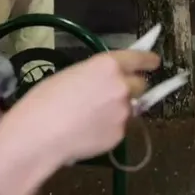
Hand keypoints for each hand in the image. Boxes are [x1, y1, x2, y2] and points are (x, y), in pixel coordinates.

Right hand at [4, 49, 159, 164]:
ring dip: (120, 108)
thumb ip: (96, 76)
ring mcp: (123, 113)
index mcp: (108, 66)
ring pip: (131, 108)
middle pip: (141, 85)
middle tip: (115, 94)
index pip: (138, 58)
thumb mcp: (72, 74)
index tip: (154, 61)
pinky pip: (120, 127)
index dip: (147, 59)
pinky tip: (89, 132)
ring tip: (94, 117)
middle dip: (132, 88)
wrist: (40, 136)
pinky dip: (110, 127)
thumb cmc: (44, 100)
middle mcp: (122, 87)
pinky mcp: (119, 135)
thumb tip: (105, 83)